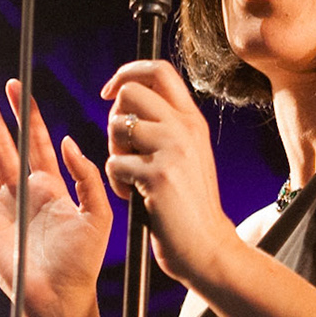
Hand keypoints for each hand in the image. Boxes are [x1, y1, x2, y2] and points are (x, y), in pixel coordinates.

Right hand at [0, 80, 112, 316]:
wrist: (60, 299)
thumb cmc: (83, 263)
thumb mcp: (97, 214)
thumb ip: (85, 177)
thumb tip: (66, 141)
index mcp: (51, 187)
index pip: (36, 142)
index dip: (26, 115)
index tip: (16, 87)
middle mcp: (23, 194)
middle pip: (3, 147)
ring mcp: (1, 210)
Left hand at [100, 59, 239, 287]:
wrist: (207, 246)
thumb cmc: (189, 205)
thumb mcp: (187, 154)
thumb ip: (166, 126)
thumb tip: (126, 99)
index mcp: (192, 120)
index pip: (159, 70)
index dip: (126, 73)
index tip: (109, 92)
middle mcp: (185, 128)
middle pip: (129, 93)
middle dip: (114, 119)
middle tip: (123, 150)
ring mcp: (173, 150)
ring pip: (117, 126)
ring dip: (113, 152)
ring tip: (129, 177)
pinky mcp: (158, 175)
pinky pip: (114, 164)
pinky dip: (115, 183)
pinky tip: (133, 196)